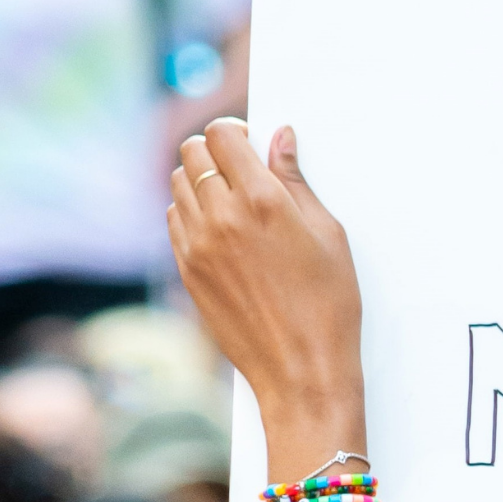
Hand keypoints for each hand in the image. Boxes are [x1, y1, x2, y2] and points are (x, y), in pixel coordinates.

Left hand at [168, 118, 363, 427]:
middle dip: (215, 150)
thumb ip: (296, 181)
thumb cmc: (328, 304)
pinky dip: (191, 211)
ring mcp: (197, 246)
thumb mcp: (328, 234)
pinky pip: (174, 220)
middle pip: (192, 153)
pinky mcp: (187, 271)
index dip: (236, 130)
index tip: (251, 140)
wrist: (300, 370)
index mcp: (263, 202)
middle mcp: (222, 218)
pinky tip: (220, 227)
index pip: (223, 135)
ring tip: (231, 197)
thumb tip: (280, 138)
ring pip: (177, 184)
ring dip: (200, 179)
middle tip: (240, 165)